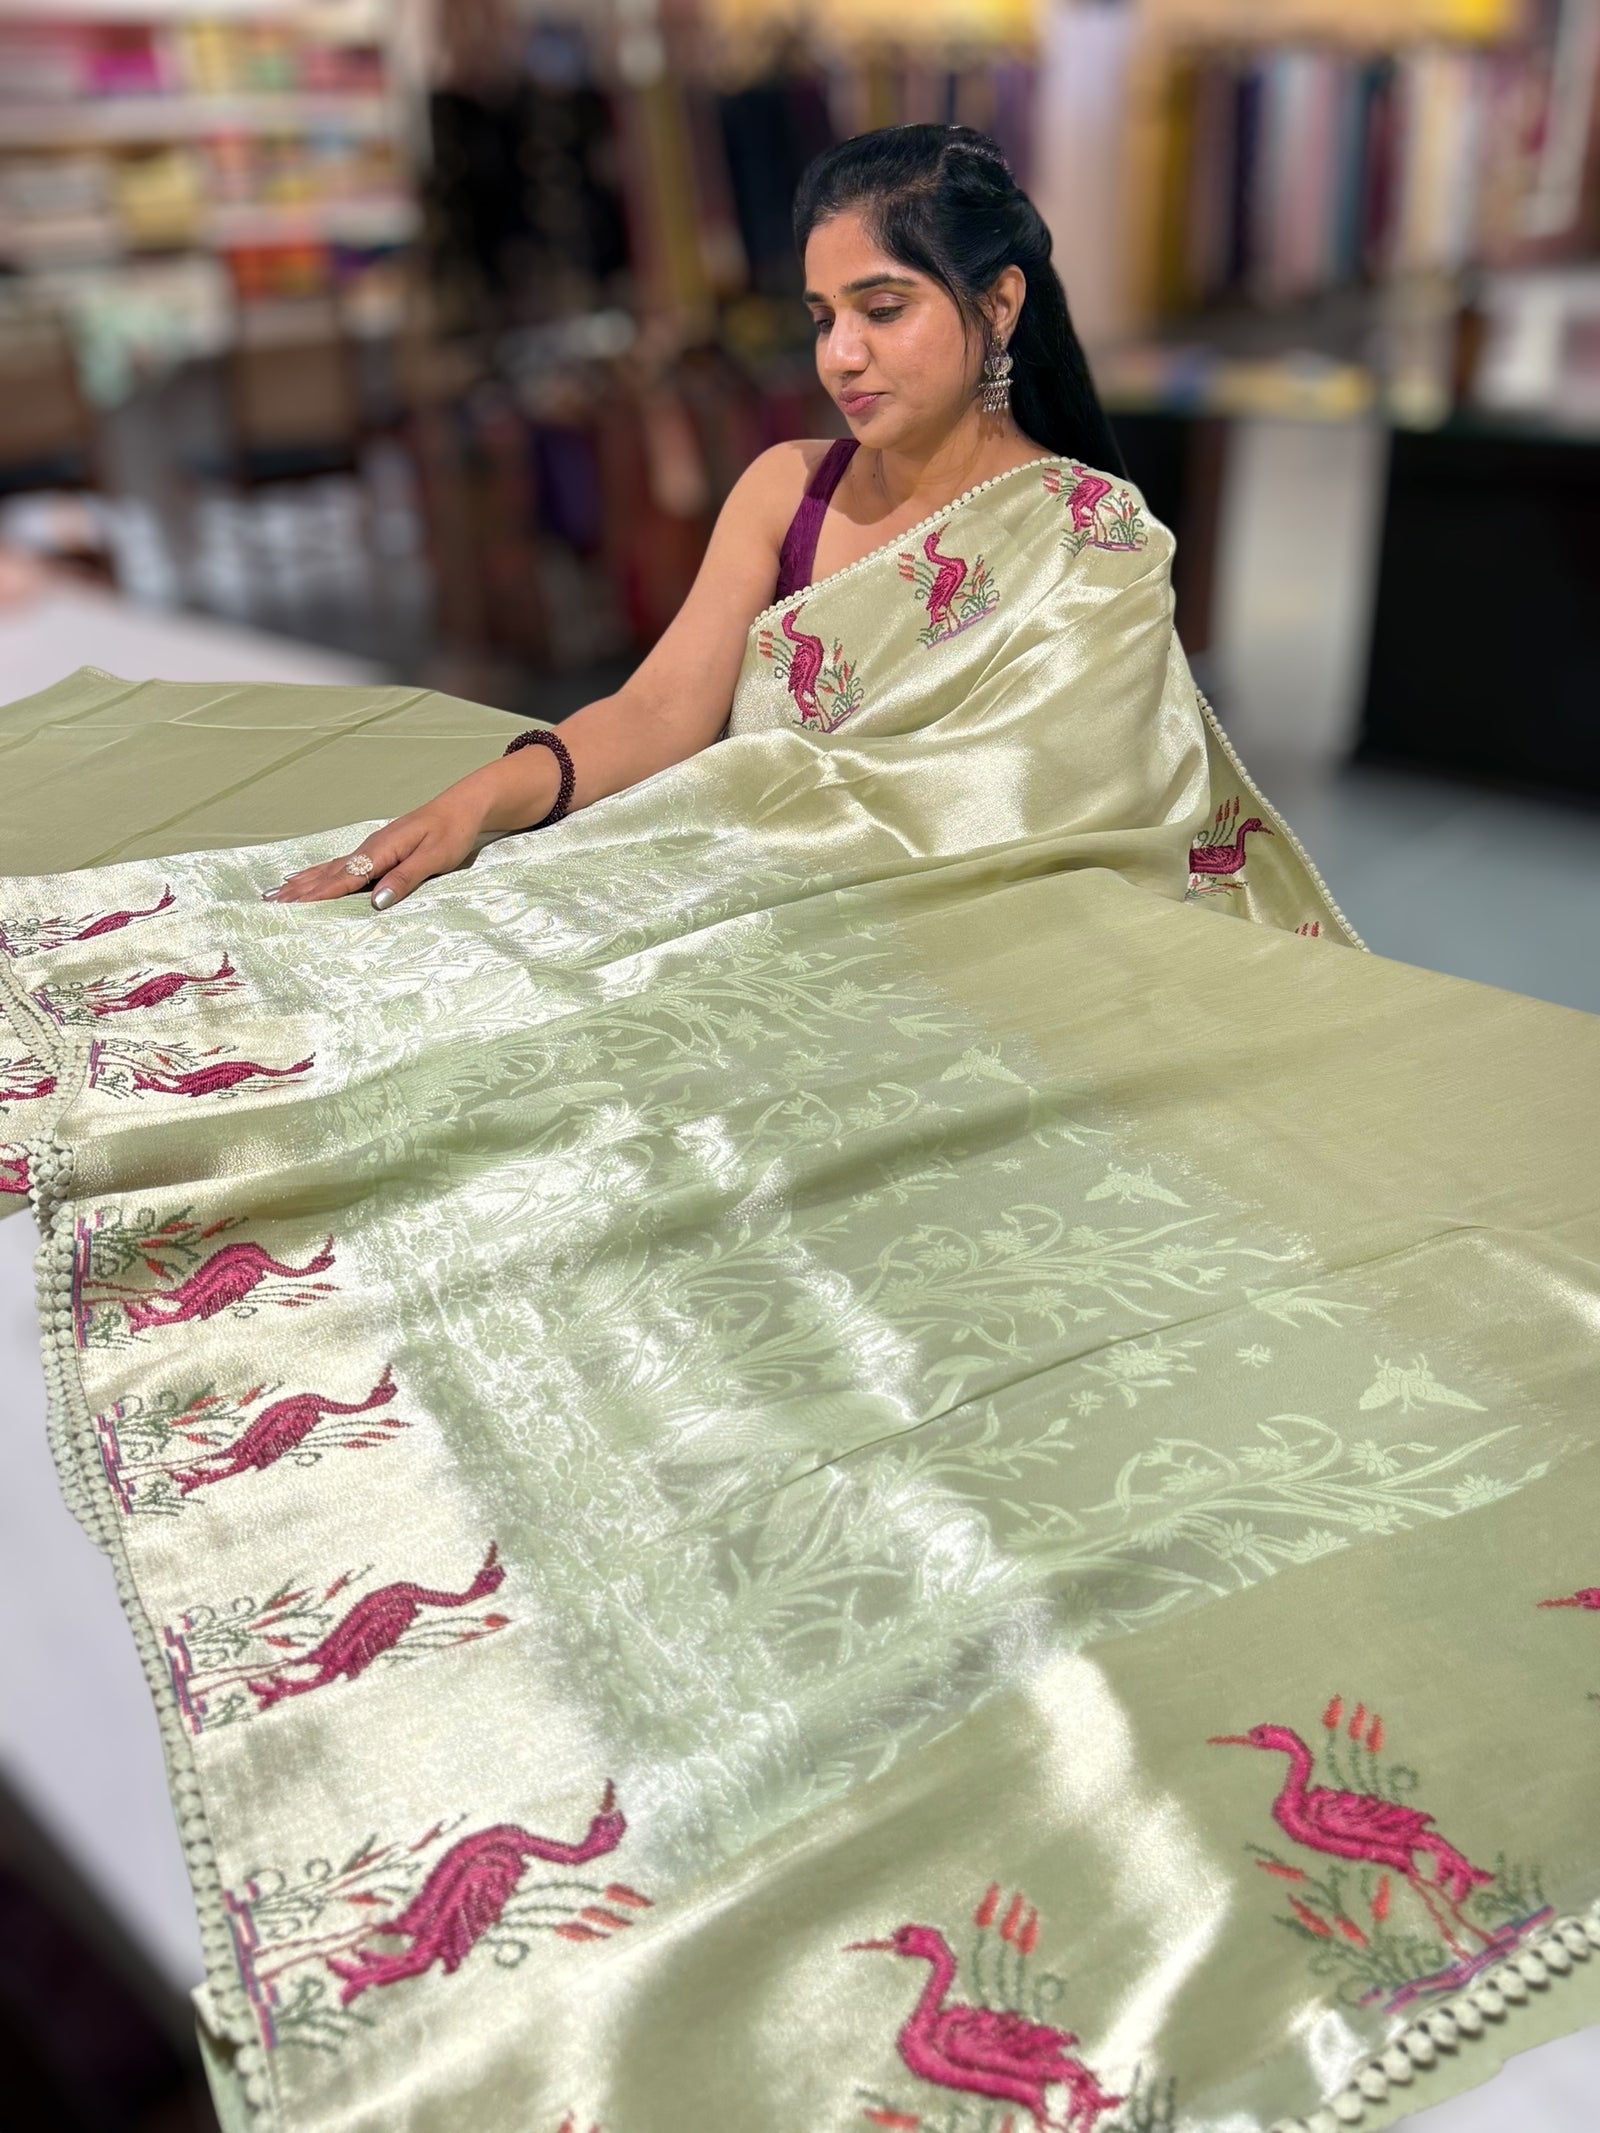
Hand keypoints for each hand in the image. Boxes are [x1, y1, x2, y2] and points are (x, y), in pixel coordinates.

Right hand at [265, 791, 485, 909]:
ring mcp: (369, 849)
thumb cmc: (451, 832)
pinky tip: (303, 878)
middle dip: (298, 892)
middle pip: (327, 875)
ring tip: (275, 896)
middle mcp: (368, 849)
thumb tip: (377, 902)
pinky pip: (338, 866)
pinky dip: (316, 874)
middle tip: (269, 907)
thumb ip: (405, 879)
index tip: (290, 910)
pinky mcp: (375, 851)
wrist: (461, 807)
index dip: (317, 896)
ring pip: (327, 870)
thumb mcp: (434, 858)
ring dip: (301, 884)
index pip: (343, 879)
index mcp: (380, 851)